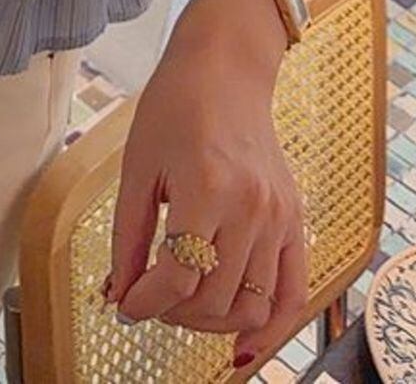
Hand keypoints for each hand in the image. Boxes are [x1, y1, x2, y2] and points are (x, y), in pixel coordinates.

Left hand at [105, 0, 308, 370]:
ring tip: (181, 306)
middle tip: (147, 298)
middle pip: (213, 300)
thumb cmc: (176, 106)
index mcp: (207, 188)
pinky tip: (241, 346)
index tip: (124, 304)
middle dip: (172, 314)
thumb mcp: (137, 167)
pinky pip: (293, 294)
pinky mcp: (295, 220)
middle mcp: (252, 207)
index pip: (177, 278)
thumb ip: (129, 237)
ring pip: (250, 306)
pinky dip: (270, 328)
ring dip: (210, 323)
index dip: (143, 302)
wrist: (225, 70)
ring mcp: (280, 217)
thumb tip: (120, 294)